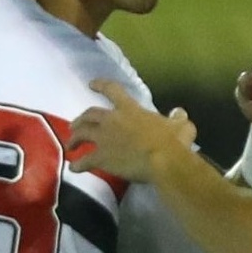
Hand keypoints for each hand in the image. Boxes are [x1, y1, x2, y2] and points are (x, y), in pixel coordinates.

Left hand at [70, 81, 198, 184]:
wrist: (163, 161)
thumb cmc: (173, 141)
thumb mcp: (180, 125)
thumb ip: (177, 118)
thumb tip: (179, 113)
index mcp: (130, 109)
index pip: (112, 90)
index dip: (100, 85)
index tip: (92, 84)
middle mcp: (112, 120)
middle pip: (90, 114)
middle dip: (81, 118)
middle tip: (76, 124)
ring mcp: (104, 139)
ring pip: (82, 134)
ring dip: (74, 138)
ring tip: (71, 144)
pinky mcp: (101, 157)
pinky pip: (84, 160)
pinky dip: (78, 164)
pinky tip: (73, 168)